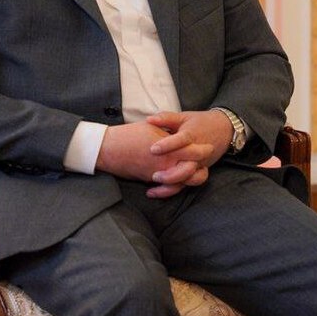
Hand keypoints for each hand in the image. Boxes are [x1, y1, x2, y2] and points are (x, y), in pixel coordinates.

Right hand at [94, 121, 212, 190]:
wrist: (109, 149)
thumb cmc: (129, 135)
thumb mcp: (152, 128)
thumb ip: (167, 132)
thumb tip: (177, 133)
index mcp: (169, 148)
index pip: (194, 151)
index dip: (202, 150)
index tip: (207, 147)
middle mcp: (167, 163)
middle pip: (193, 170)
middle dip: (201, 167)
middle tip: (204, 162)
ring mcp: (159, 174)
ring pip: (182, 181)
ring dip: (188, 178)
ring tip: (191, 172)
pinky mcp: (150, 181)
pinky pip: (167, 187)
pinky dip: (172, 187)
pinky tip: (173, 183)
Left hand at [144, 110, 233, 196]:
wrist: (224, 130)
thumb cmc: (200, 122)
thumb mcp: (184, 117)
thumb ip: (166, 118)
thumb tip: (149, 119)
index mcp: (193, 135)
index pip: (182, 140)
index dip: (168, 145)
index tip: (152, 149)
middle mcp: (198, 152)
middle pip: (188, 166)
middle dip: (171, 174)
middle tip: (153, 175)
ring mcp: (201, 164)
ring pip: (189, 179)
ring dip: (173, 185)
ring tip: (154, 187)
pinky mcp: (201, 171)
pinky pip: (189, 184)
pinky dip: (176, 190)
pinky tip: (159, 192)